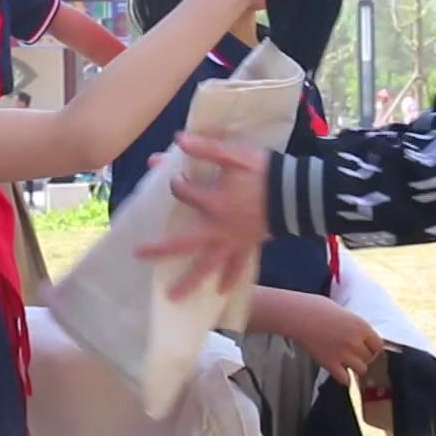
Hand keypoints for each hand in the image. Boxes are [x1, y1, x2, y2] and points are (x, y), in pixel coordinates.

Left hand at [139, 134, 275, 297]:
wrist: (298, 194)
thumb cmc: (265, 172)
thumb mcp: (235, 155)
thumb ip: (207, 148)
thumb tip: (179, 138)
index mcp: (213, 202)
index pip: (182, 192)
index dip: (176, 183)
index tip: (177, 176)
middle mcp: (217, 227)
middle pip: (183, 244)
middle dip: (160, 250)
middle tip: (138, 255)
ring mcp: (232, 241)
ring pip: (207, 266)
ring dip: (189, 282)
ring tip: (172, 297)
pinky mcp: (247, 247)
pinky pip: (236, 268)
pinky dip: (228, 279)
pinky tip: (220, 292)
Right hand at [295, 300, 385, 385]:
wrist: (298, 316)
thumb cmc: (317, 307)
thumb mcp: (343, 311)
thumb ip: (354, 325)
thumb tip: (359, 334)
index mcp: (361, 326)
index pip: (378, 345)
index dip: (373, 347)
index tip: (367, 346)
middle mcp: (356, 342)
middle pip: (370, 358)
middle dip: (363, 356)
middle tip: (354, 353)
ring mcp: (343, 355)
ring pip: (361, 369)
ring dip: (355, 366)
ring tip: (347, 362)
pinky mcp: (330, 364)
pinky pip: (345, 379)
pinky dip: (344, 377)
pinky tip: (340, 371)